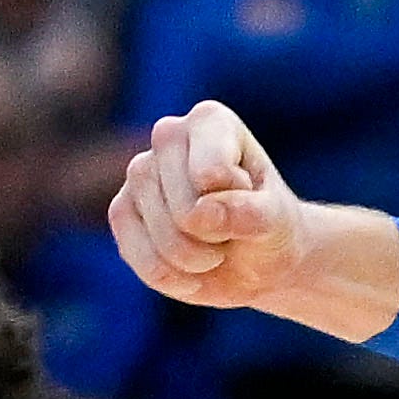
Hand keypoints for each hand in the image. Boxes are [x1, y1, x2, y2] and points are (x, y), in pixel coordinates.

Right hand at [116, 100, 314, 315]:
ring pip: (161, 234)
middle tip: (232, 231)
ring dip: (196, 260)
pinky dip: (169, 276)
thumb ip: (251, 213)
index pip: (212, 172)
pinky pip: (134, 252)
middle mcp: (168, 137)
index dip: (236, 202)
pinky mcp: (121, 210)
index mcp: (210, 122)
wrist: (256, 259)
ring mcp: (140, 172)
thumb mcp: (277, 221)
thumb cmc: (269, 227)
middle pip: (185, 208)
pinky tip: (191, 271)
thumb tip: (202, 215)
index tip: (251, 195)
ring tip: (214, 249)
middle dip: (215, 237)